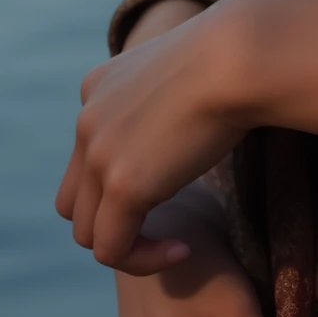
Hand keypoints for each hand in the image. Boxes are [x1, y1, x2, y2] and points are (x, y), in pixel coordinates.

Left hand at [59, 0, 257, 267]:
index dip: (120, 183)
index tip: (173, 185)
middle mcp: (86, 121)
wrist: (241, 56)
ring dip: (128, 246)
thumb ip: (172, 97)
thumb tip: (197, 109)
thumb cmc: (238, 59)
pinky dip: (143, 260)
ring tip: (174, 243)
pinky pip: (112, 250)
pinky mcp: (121, 185)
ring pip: (87, 231)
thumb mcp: (188, 72)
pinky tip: (183, 249)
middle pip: (76, 199)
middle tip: (167, 222)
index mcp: (98, 89)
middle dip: (115, 220)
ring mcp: (98, 155)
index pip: (87, 154)